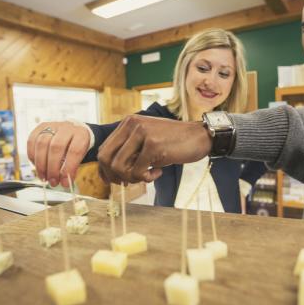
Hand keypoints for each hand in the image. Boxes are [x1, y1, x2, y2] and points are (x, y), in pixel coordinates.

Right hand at [26, 121, 90, 186]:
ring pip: (42, 144)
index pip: (75, 151)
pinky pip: (31, 141)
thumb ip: (73, 167)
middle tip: (53, 182)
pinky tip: (36, 166)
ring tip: (43, 177)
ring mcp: (52, 125)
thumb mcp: (81, 156)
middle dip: (52, 168)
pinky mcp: (40, 127)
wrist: (73, 131)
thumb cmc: (77, 146)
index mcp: (81, 134)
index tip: (65, 182)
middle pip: (56, 147)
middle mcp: (66, 127)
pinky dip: (32, 156)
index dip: (68, 168)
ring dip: (40, 165)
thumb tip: (63, 182)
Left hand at [97, 115, 211, 183]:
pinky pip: (137, 172)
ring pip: (119, 167)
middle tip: (130, 181)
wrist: (199, 137)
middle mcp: (132, 124)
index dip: (105, 169)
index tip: (115, 181)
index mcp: (128, 123)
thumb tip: (108, 174)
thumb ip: (129, 152)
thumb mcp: (146, 142)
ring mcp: (142, 133)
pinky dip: (146, 178)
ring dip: (131, 178)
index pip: (104, 149)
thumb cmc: (172, 142)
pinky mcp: (153, 145)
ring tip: (146, 176)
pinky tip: (158, 173)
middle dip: (115, 176)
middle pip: (106, 159)